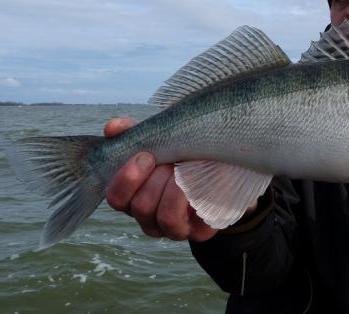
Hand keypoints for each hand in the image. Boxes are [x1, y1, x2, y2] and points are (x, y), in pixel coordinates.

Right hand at [103, 118, 217, 241]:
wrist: (224, 166)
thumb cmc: (185, 154)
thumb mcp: (161, 140)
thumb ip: (136, 132)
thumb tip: (112, 128)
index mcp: (133, 196)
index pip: (116, 198)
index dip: (127, 178)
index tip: (146, 156)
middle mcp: (149, 218)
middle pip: (140, 207)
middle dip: (157, 180)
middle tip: (171, 163)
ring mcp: (174, 229)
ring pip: (165, 218)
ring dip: (176, 189)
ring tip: (185, 171)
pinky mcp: (199, 232)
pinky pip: (192, 223)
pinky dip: (192, 199)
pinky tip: (198, 182)